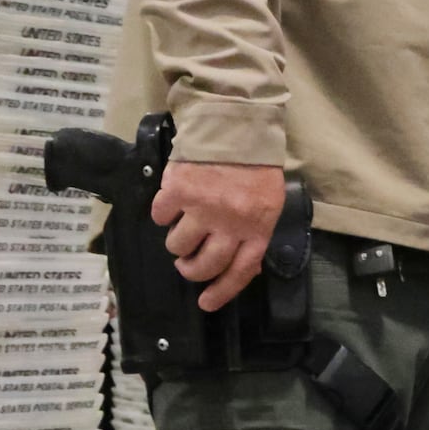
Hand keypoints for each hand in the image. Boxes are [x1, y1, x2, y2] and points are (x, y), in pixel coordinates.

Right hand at [154, 160, 286, 312]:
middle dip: (191, 270)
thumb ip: (255, 233)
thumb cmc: (254, 166)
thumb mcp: (268, 203)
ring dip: (176, 242)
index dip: (221, 292)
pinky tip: (172, 202)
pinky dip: (162, 213)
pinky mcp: (178, 191)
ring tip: (181, 227)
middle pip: (204, 265)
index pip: (239, 271)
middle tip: (186, 264)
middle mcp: (230, 223)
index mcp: (257, 227)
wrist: (235, 126)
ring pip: (177, 245)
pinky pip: (160, 216)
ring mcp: (203, 208)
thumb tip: (243, 268)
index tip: (205, 304)